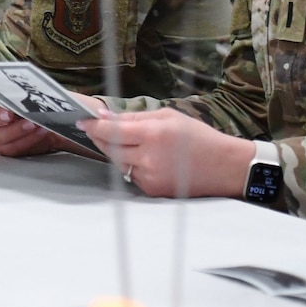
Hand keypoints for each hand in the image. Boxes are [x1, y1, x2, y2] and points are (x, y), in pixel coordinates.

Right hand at [0, 88, 93, 157]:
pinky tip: (39, 130)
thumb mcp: (24, 89)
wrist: (44, 117)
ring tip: (32, 123)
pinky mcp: (5, 148)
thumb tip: (22, 83)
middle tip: (10, 113)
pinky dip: (27, 140)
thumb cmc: (29, 99)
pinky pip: (12, 148)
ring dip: (15, 130)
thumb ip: (17, 87)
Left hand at [80, 108, 255, 198]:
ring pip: (119, 162)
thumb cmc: (198, 137)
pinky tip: (145, 157)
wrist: (224, 167)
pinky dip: (132, 164)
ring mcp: (149, 177)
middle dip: (101, 137)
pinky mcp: (152, 190)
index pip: (112, 131)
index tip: (81, 121)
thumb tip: (106, 117)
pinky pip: (131, 175)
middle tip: (96, 128)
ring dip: (116, 151)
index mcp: (153, 135)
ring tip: (127, 141)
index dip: (93, 126)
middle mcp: (149, 158)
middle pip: (111, 148)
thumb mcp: (169, 117)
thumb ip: (135, 118)